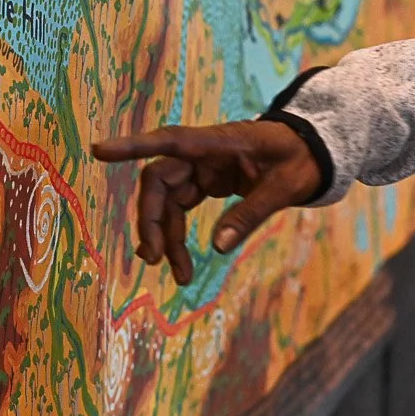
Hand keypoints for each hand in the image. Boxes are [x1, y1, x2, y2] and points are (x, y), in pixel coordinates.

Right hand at [91, 121, 322, 284]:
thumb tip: (216, 248)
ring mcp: (203, 166)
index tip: (99, 150)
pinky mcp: (207, 181)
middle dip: (152, 220)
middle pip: (160, 180)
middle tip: (153, 259)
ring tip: (179, 274)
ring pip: (167, 200)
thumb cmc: (302, 159)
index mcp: (220, 142)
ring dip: (166, 236)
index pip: (169, 140)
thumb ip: (251, 214)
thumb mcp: (285, 188)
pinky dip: (178, 234)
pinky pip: (181, 207)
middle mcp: (204, 151)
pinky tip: (179, 261)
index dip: (132, 145)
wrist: (315, 150)